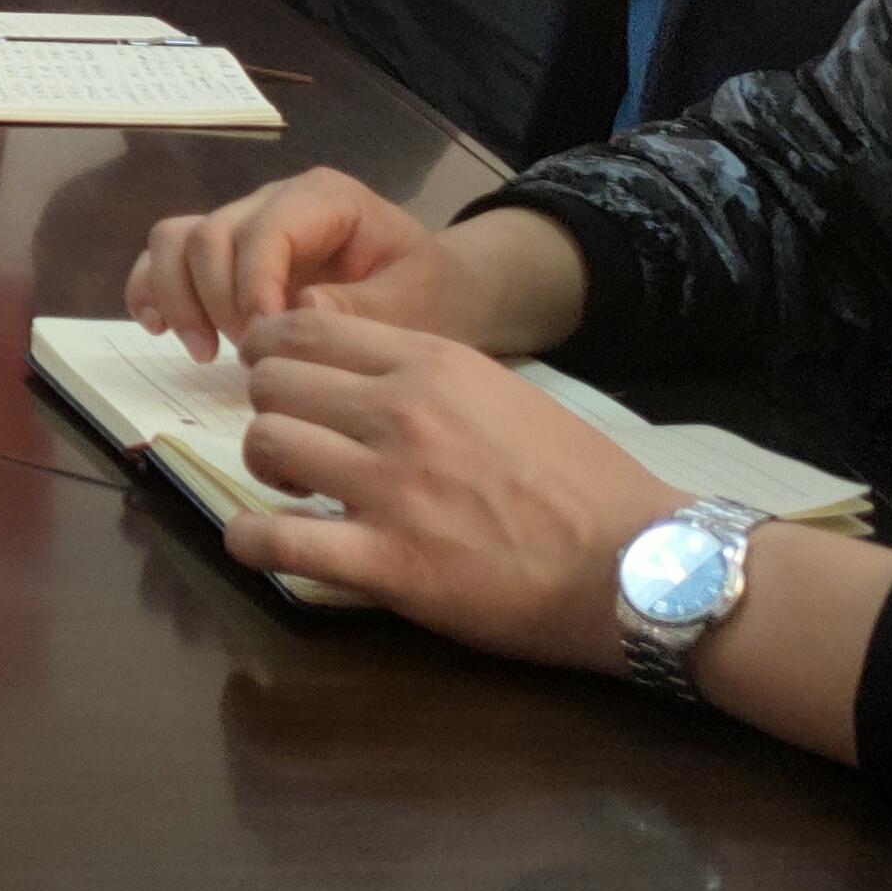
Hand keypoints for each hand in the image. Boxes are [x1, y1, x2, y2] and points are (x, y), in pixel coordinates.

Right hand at [126, 166, 460, 358]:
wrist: (436, 292)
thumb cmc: (430, 292)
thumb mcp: (415, 302)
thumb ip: (362, 305)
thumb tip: (298, 307)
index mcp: (323, 198)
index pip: (265, 231)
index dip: (253, 286)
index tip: (266, 342)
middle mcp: (273, 201)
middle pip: (209, 235)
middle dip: (218, 301)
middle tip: (248, 356)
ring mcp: (243, 223)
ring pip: (176, 240)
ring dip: (178, 298)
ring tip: (205, 352)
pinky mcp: (225, 255)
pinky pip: (167, 256)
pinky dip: (153, 289)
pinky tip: (158, 328)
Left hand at [225, 313, 678, 667]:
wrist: (640, 563)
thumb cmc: (582, 482)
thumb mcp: (501, 393)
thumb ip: (425, 377)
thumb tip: (355, 377)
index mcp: (432, 363)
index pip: (303, 327)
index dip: (273, 352)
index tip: (279, 379)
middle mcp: (401, 412)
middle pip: (272, 383)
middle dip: (270, 410)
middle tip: (294, 443)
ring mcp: (391, 487)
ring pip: (264, 445)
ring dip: (263, 469)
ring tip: (292, 492)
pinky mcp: (389, 563)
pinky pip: (276, 540)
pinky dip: (251, 541)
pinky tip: (261, 543)